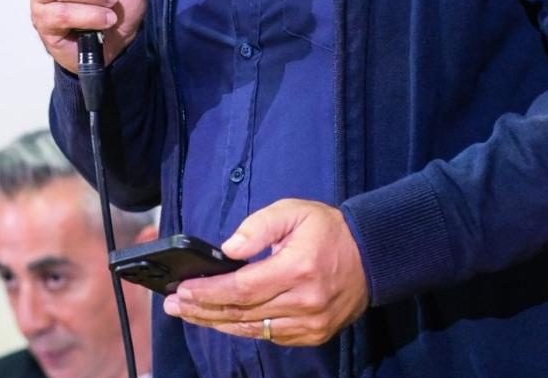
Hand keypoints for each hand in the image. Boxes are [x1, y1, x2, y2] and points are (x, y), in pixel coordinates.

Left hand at [163, 200, 368, 345]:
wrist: (373, 255)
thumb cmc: (329, 230)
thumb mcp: (293, 211)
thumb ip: (258, 227)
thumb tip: (228, 249)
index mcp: (297, 269)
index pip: (241, 288)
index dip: (207, 292)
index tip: (181, 290)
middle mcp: (304, 302)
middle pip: (241, 313)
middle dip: (202, 309)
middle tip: (174, 305)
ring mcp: (311, 323)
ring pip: (252, 330)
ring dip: (217, 322)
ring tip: (190, 314)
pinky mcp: (315, 334)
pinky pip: (270, 336)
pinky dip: (244, 329)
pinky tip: (222, 320)